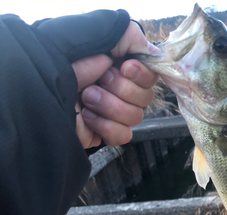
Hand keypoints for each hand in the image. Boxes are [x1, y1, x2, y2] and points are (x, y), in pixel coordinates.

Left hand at [72, 22, 159, 147]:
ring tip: (86, 97)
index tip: (124, 67)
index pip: (151, 76)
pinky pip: (123, 135)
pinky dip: (106, 126)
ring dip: (110, 106)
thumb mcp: (96, 35)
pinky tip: (87, 116)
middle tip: (98, 81)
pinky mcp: (104, 132)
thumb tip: (154, 52)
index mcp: (119, 66)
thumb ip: (129, 36)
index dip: (141, 75)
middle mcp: (118, 88)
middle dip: (122, 89)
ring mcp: (112, 112)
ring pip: (136, 117)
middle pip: (146, 98)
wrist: (40, 86)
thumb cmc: (61, 58)